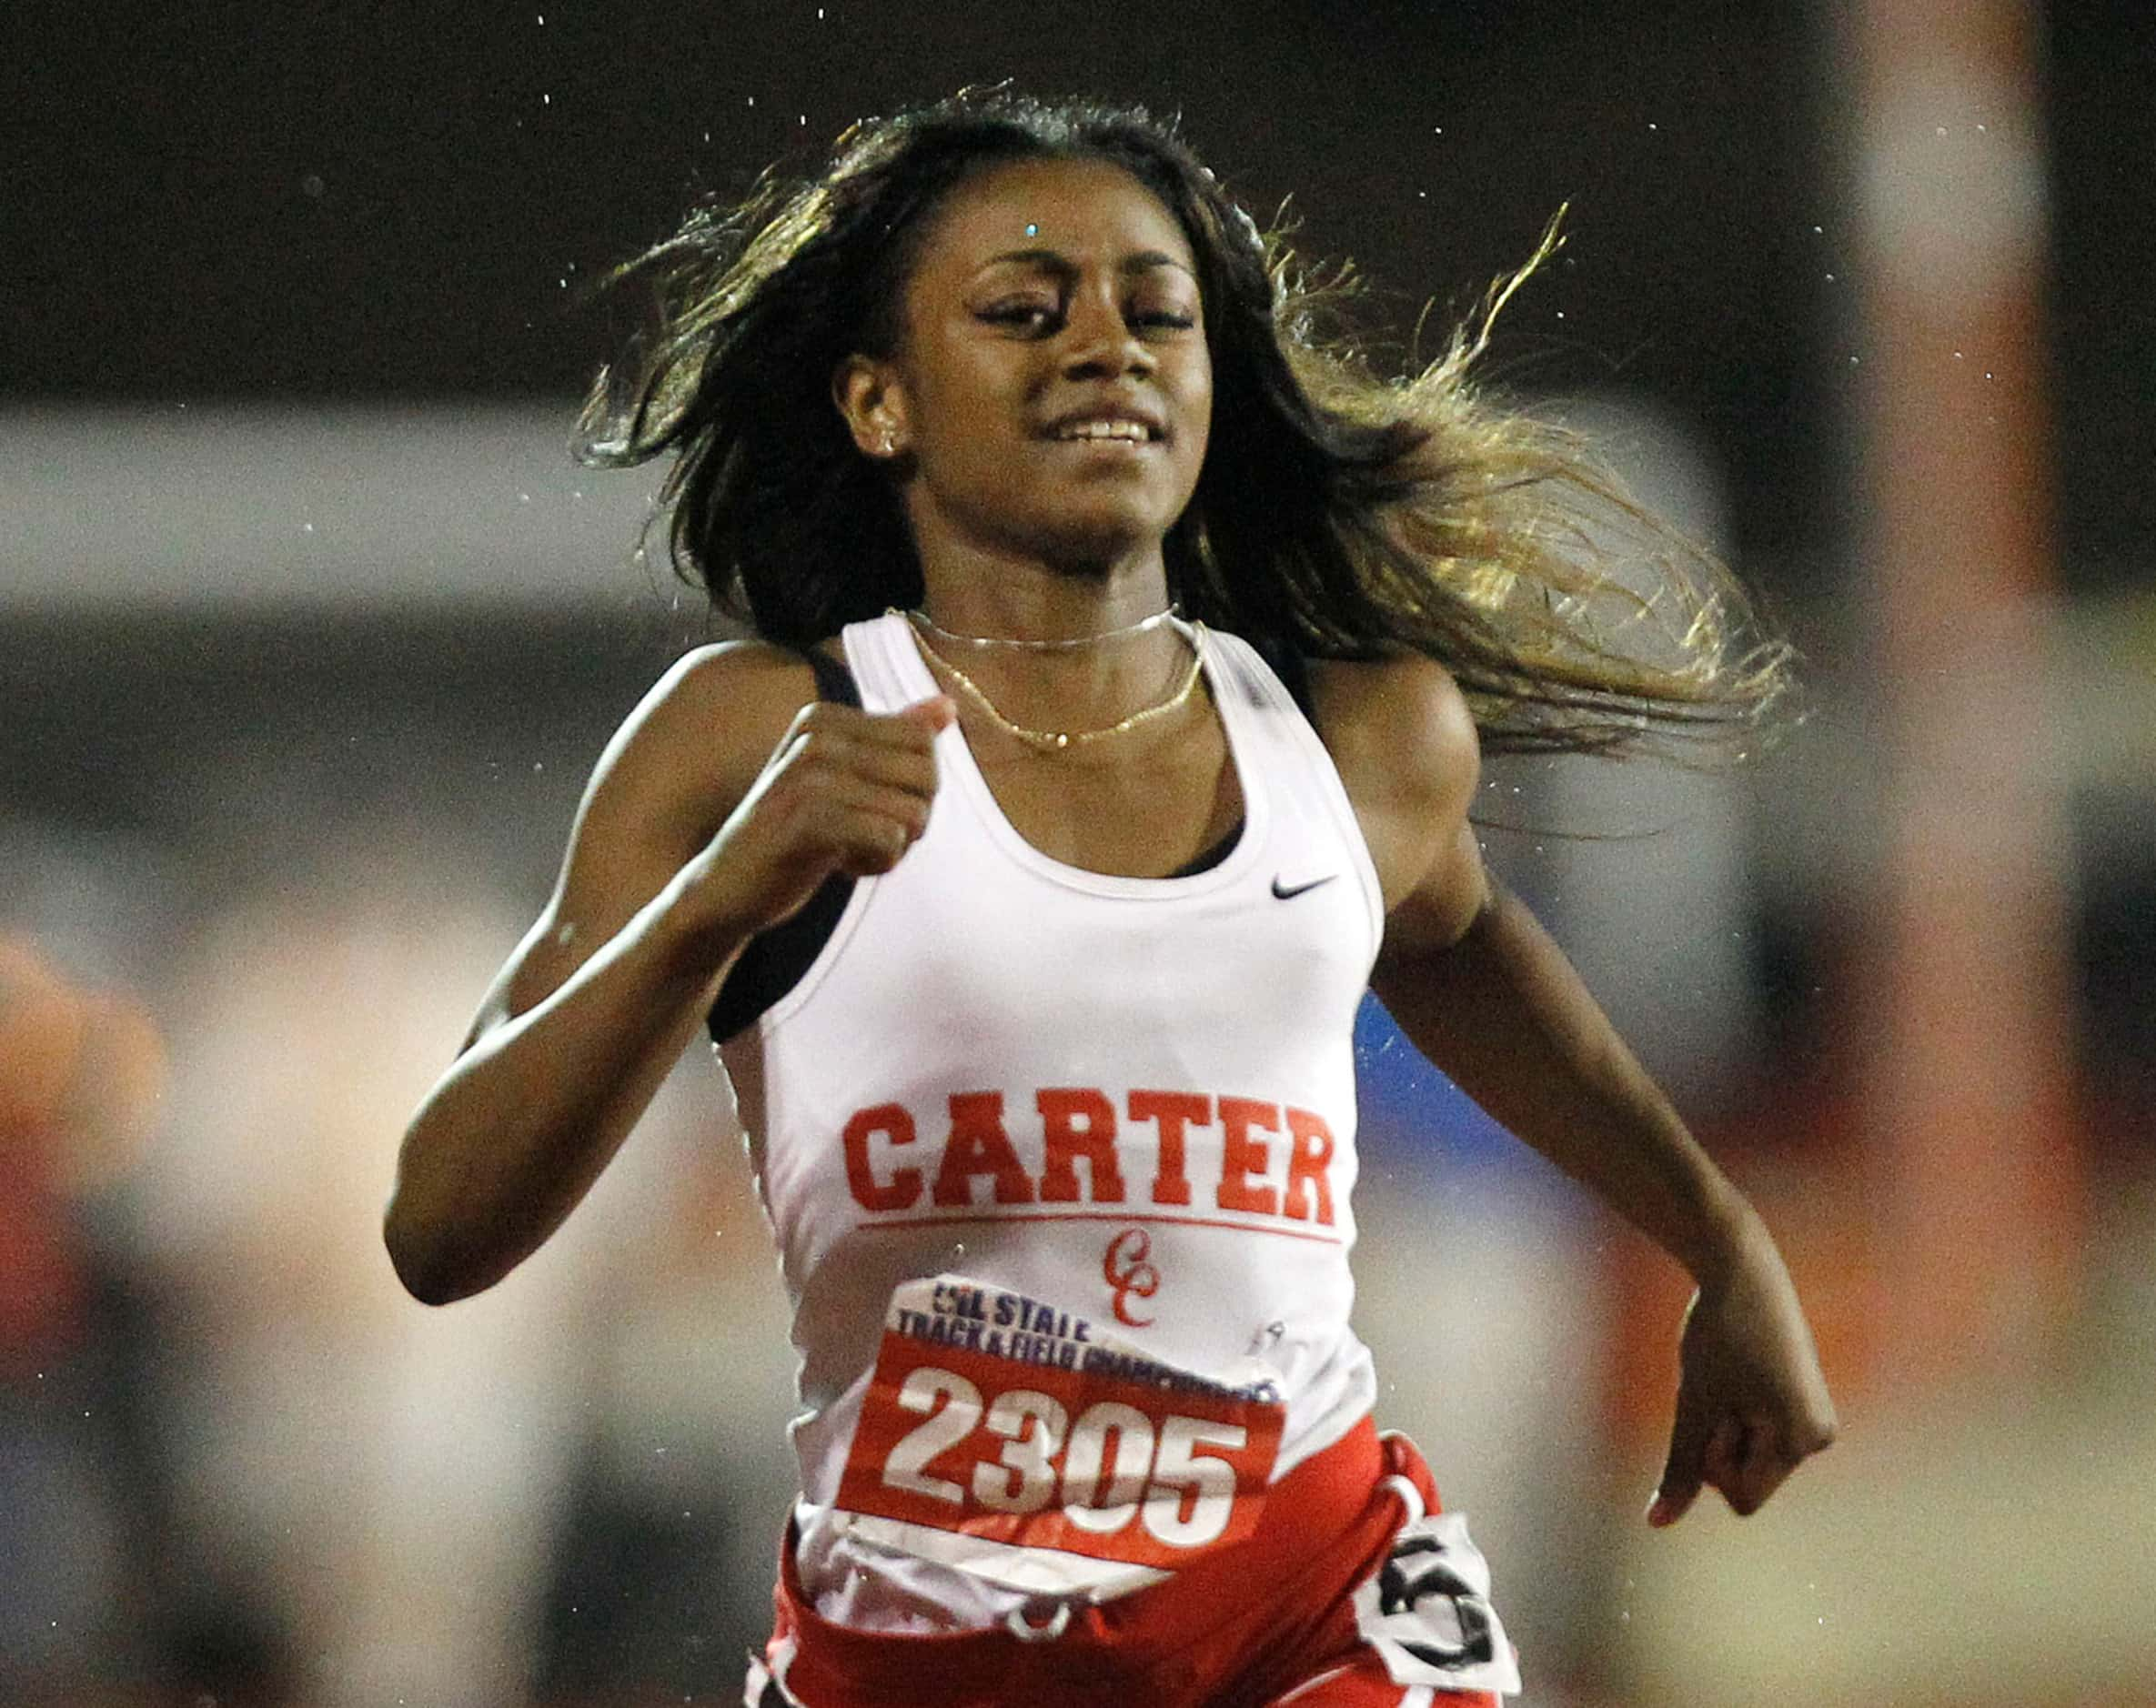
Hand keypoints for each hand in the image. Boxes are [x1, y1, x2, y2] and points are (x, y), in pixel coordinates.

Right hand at [688, 694, 954, 935]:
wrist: (729, 886)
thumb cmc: (794, 833)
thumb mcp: (844, 779)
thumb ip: (895, 739)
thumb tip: (948, 705)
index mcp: (824, 718)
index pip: (924, 741)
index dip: (914, 787)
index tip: (871, 806)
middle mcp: (815, 737)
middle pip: (926, 774)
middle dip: (912, 818)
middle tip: (867, 835)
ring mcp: (808, 776)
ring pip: (912, 811)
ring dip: (894, 846)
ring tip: (852, 850)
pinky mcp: (808, 820)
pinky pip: (889, 837)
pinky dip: (879, 862)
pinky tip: (843, 865)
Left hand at [1648, 1225, 1837, 1526]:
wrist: (1741, 1267)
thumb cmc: (1717, 1333)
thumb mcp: (1694, 1404)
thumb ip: (1680, 1468)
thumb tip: (1657, 1523)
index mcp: (1803, 1441)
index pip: (1741, 1499)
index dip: (1711, 1460)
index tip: (1715, 1408)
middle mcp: (1818, 1437)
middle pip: (1745, 1480)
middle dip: (1719, 1441)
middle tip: (1722, 1383)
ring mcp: (1813, 1419)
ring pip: (1746, 1456)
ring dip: (1725, 1423)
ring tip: (1732, 1373)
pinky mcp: (1801, 1402)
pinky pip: (1753, 1433)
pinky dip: (1734, 1410)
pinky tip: (1740, 1369)